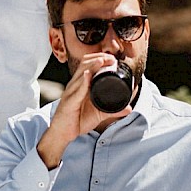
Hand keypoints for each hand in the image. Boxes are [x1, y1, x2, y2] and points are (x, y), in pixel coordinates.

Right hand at [36, 53, 131, 168]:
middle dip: (98, 58)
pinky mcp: (69, 103)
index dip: (99, 58)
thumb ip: (113, 110)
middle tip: (111, 58)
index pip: (88, 65)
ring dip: (92, 66)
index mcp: (80, 85)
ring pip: (80, 74)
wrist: (62, 133)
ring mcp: (70, 93)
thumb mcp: (98, 114)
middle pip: (84, 65)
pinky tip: (88, 76)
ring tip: (102, 61)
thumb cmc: (76, 120)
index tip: (113, 58)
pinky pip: (76, 91)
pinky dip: (83, 82)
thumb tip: (129, 108)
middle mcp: (74, 86)